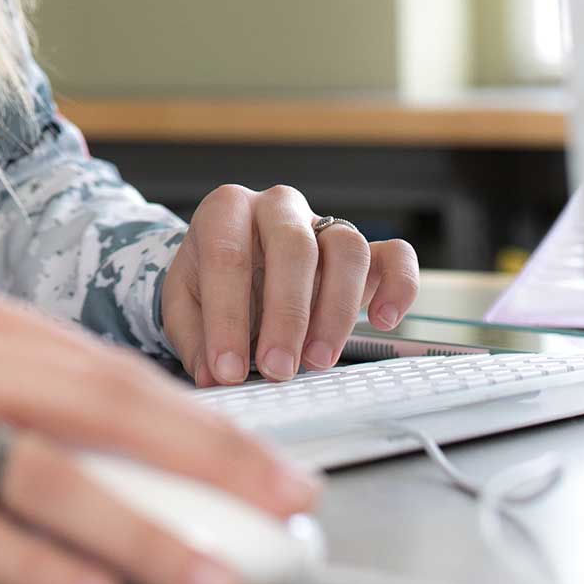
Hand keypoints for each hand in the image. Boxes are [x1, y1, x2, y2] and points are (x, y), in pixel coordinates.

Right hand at [0, 280, 320, 583]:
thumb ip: (21, 397)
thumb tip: (146, 454)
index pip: (115, 371)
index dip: (206, 422)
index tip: (276, 468)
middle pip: (104, 409)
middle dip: (208, 461)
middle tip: (282, 507)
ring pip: (46, 475)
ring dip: (139, 534)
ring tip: (205, 580)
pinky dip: (34, 567)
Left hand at [162, 186, 421, 386]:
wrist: (237, 268)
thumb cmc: (210, 285)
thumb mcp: (184, 305)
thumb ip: (195, 339)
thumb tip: (215, 377)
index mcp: (226, 210)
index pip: (227, 255)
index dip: (226, 316)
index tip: (227, 369)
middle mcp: (278, 207)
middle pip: (293, 247)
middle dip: (285, 315)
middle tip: (277, 369)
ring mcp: (325, 224)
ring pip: (347, 248)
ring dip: (337, 309)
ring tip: (317, 360)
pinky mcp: (365, 250)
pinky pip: (395, 255)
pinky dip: (398, 286)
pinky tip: (383, 321)